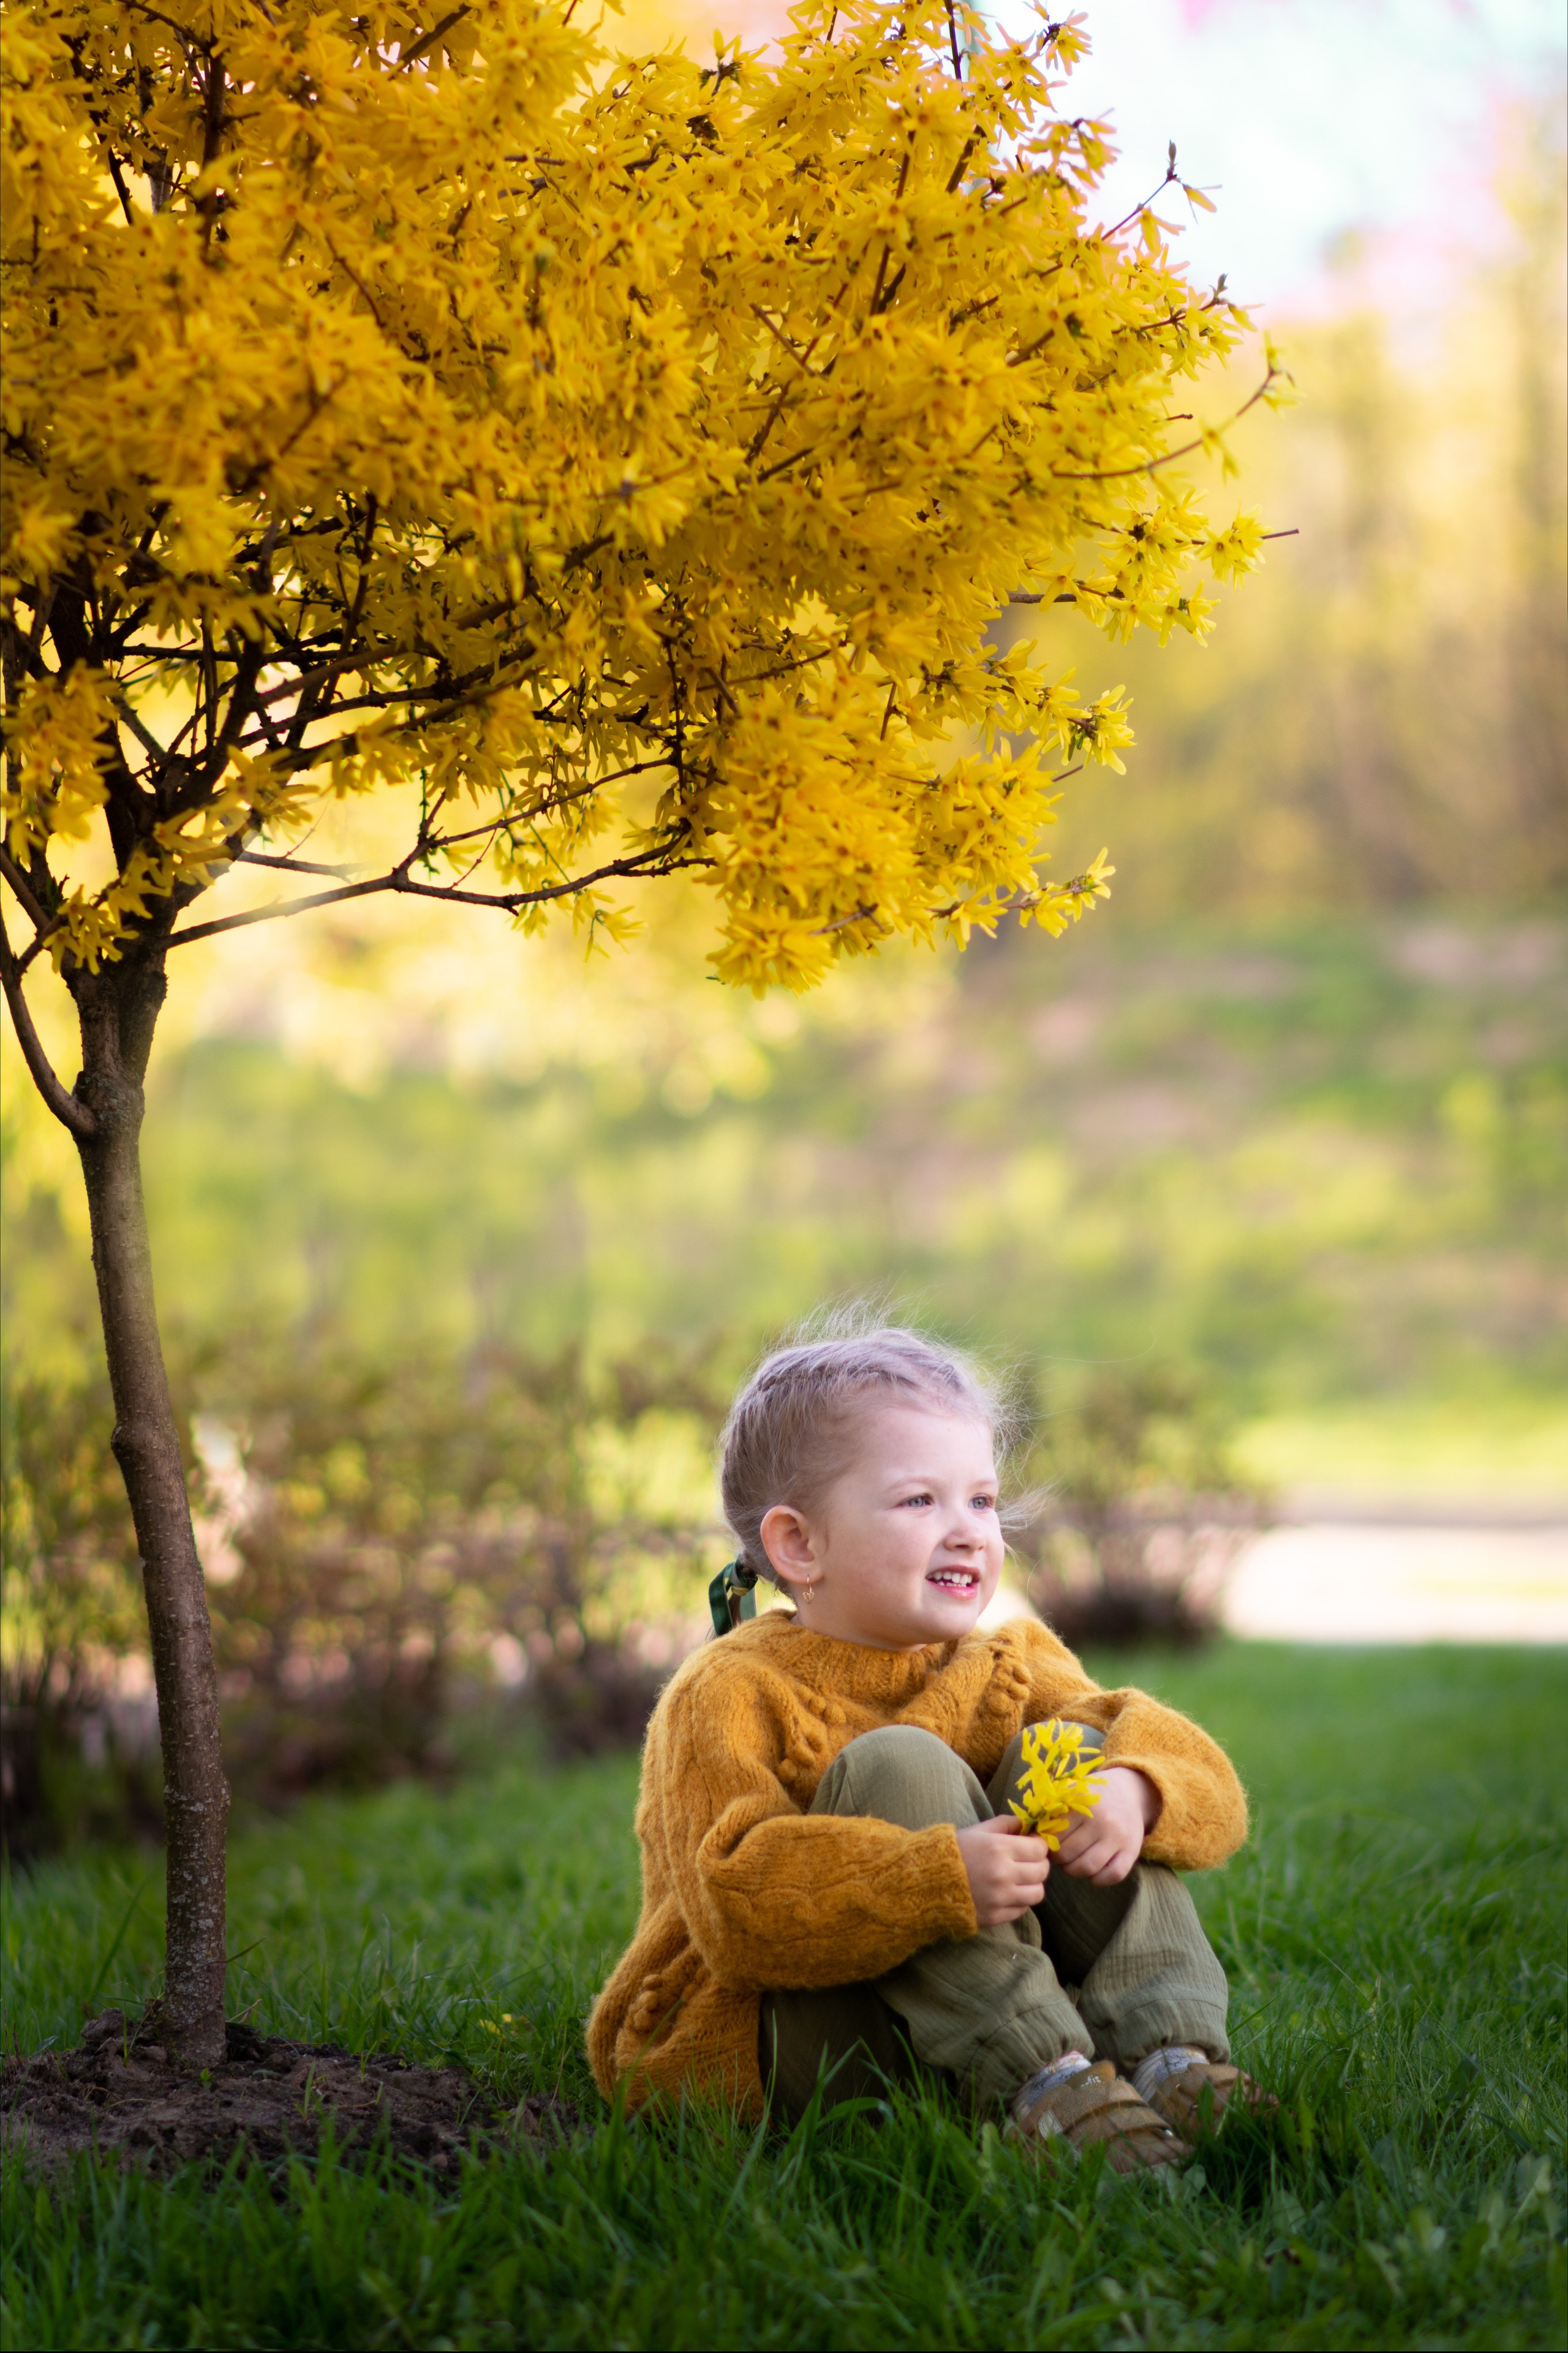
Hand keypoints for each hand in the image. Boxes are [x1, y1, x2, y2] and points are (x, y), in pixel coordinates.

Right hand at [956, 1814, 1050, 1925]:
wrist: (928, 1880)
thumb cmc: (955, 1851)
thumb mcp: (979, 1830)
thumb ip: (1006, 1824)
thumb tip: (1028, 1824)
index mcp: (999, 1848)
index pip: (1039, 1849)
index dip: (1040, 1845)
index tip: (1034, 1845)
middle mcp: (1003, 1874)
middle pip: (1041, 1871)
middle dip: (1040, 1864)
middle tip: (1030, 1861)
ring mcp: (999, 1898)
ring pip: (1037, 1894)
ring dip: (1033, 1885)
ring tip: (1022, 1879)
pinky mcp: (995, 1916)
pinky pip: (1021, 1910)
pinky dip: (1019, 1901)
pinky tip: (1008, 1892)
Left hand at [1053, 1766, 1159, 1886]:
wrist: (1129, 1792)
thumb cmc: (1092, 1796)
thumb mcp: (1072, 1793)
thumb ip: (1052, 1809)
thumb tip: (1028, 1831)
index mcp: (1082, 1804)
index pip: (1054, 1835)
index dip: (1046, 1843)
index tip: (1046, 1843)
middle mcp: (1102, 1821)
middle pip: (1068, 1854)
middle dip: (1059, 1859)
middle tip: (1059, 1855)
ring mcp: (1118, 1837)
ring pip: (1088, 1868)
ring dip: (1074, 1871)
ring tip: (1072, 1863)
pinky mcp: (1132, 1851)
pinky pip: (1113, 1875)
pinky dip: (1099, 1879)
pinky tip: (1092, 1871)